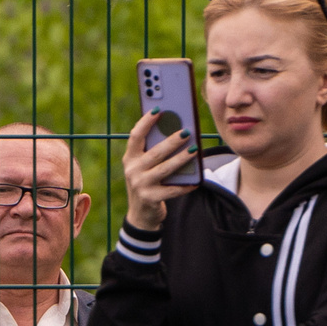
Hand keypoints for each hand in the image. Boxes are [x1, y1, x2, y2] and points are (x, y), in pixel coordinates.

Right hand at [120, 111, 198, 230]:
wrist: (141, 215)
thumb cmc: (147, 183)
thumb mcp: (143, 167)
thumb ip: (152, 151)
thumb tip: (175, 132)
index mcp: (130, 158)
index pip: (135, 136)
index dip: (146, 122)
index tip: (158, 110)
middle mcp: (132, 170)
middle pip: (155, 152)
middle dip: (171, 141)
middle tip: (186, 131)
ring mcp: (141, 185)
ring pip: (164, 169)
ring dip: (181, 159)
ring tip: (194, 149)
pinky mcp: (151, 199)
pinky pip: (172, 190)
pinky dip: (185, 185)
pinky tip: (196, 180)